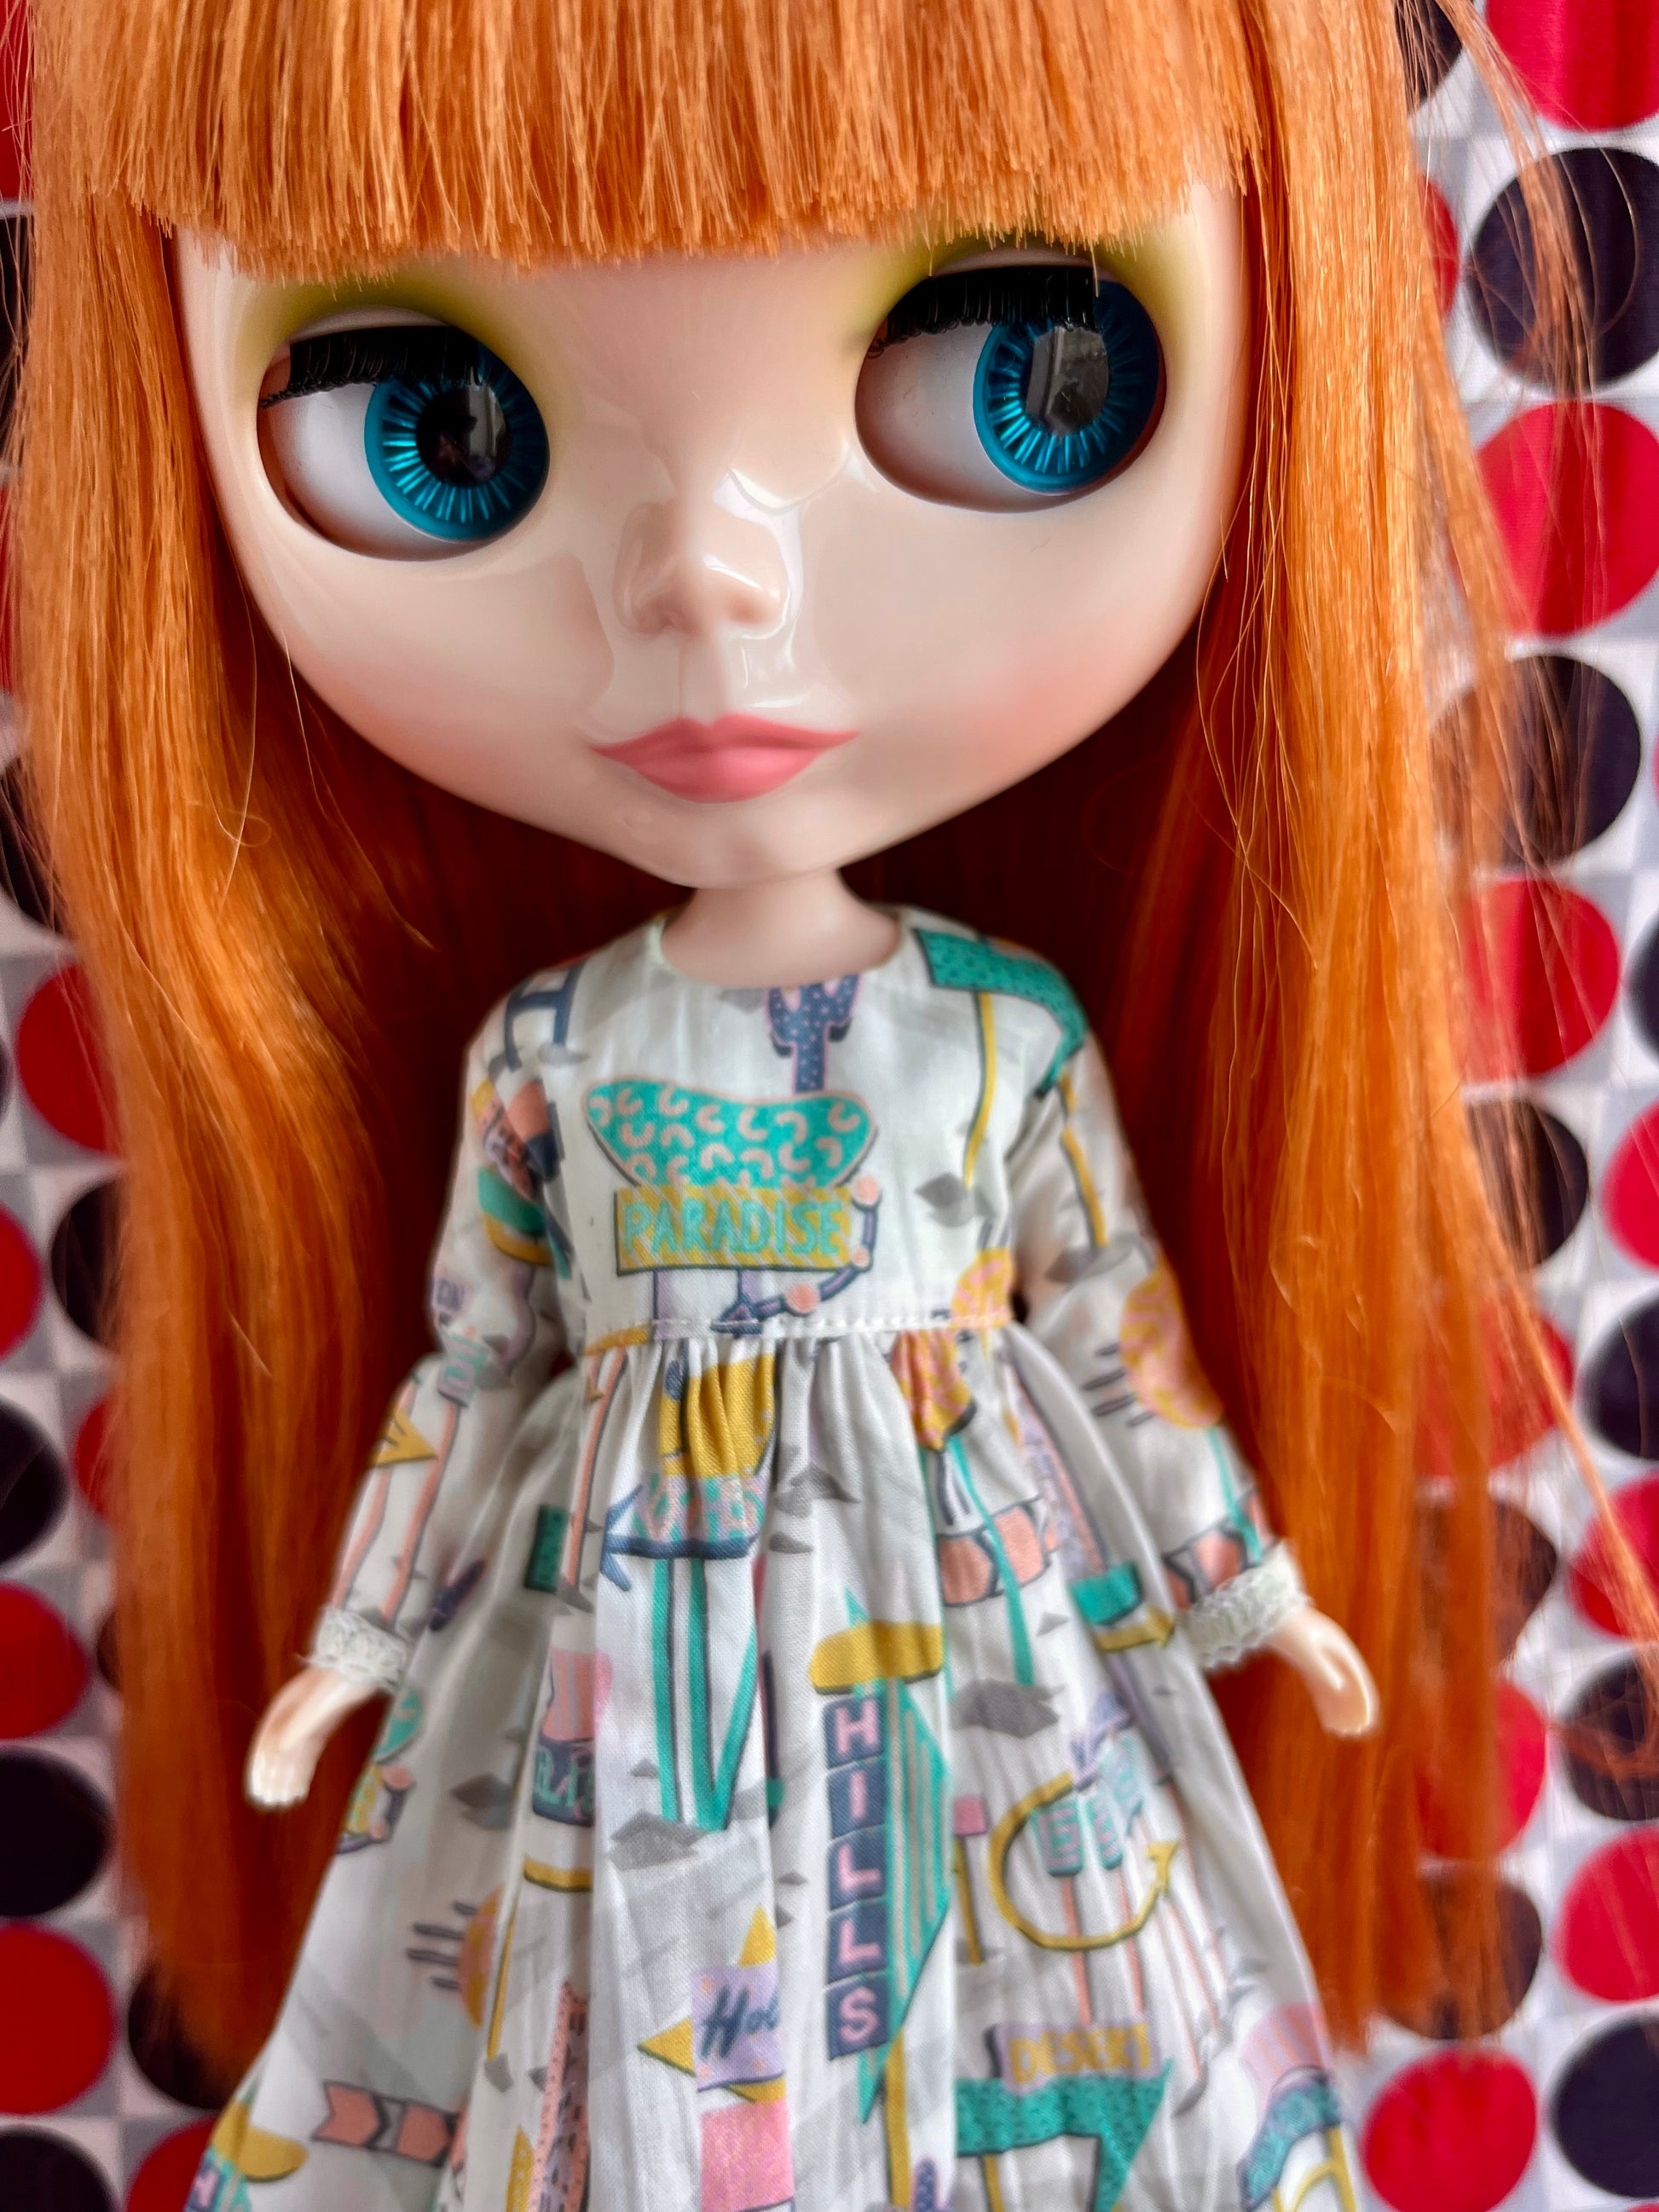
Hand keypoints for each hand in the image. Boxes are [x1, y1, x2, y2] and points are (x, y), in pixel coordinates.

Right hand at [245, 1664, 384, 1807]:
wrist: (362, 1664)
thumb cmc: (337, 1681)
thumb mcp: (317, 1704)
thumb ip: (298, 1725)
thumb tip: (279, 1751)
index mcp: (284, 1707)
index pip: (266, 1742)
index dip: (260, 1767)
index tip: (258, 1790)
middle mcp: (293, 1715)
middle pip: (279, 1750)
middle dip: (274, 1776)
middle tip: (270, 1802)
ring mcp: (309, 1721)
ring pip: (294, 1754)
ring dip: (288, 1777)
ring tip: (284, 1800)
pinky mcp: (324, 1726)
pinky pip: (309, 1751)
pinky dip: (304, 1770)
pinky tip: (301, 1787)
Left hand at [1266, 1606, 1379, 1737]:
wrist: (1262, 1610)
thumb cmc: (1285, 1627)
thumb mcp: (1304, 1649)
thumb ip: (1322, 1668)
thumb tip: (1341, 1688)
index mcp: (1338, 1644)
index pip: (1357, 1677)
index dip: (1363, 1700)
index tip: (1366, 1721)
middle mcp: (1333, 1651)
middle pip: (1349, 1684)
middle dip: (1353, 1708)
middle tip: (1355, 1732)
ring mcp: (1320, 1656)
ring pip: (1335, 1688)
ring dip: (1340, 1710)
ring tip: (1343, 1733)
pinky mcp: (1306, 1662)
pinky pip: (1320, 1687)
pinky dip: (1326, 1705)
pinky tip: (1328, 1722)